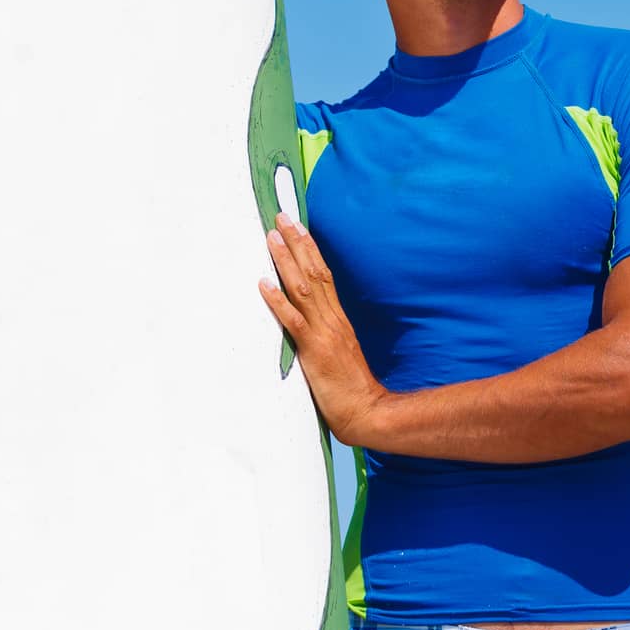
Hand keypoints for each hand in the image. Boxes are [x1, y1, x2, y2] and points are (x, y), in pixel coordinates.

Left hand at [259, 213, 387, 445]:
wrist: (366, 411)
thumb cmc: (350, 385)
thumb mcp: (340, 349)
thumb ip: (325, 330)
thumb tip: (305, 316)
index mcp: (338, 317)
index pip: (323, 272)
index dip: (309, 248)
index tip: (298, 226)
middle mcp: (332, 318)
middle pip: (314, 271)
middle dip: (296, 242)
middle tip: (282, 218)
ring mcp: (324, 332)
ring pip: (303, 288)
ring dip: (285, 261)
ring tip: (270, 239)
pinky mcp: (315, 350)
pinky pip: (294, 321)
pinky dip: (278, 301)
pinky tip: (264, 285)